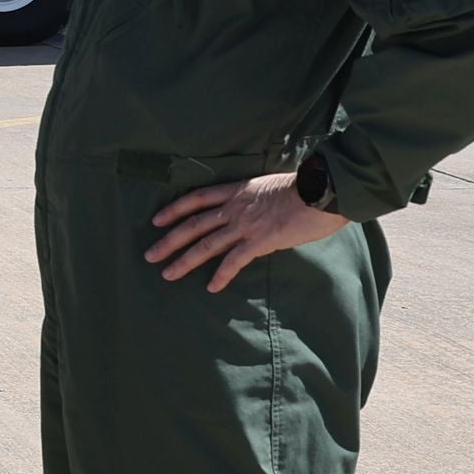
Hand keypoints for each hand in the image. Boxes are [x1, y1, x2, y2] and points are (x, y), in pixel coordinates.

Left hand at [146, 173, 345, 290]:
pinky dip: (221, 275)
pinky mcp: (260, 241)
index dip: (174, 209)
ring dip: (184, 261)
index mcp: (237, 190)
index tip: (156, 220)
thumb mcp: (271, 186)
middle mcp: (235, 207)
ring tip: (167, 274)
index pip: (196, 198)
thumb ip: (256, 200)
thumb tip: (254, 211)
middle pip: (192, 225)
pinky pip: (234, 261)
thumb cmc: (307, 188)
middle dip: (168, 241)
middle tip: (149, 256)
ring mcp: (245, 224)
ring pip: (206, 245)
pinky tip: (211, 287)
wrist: (324, 190)